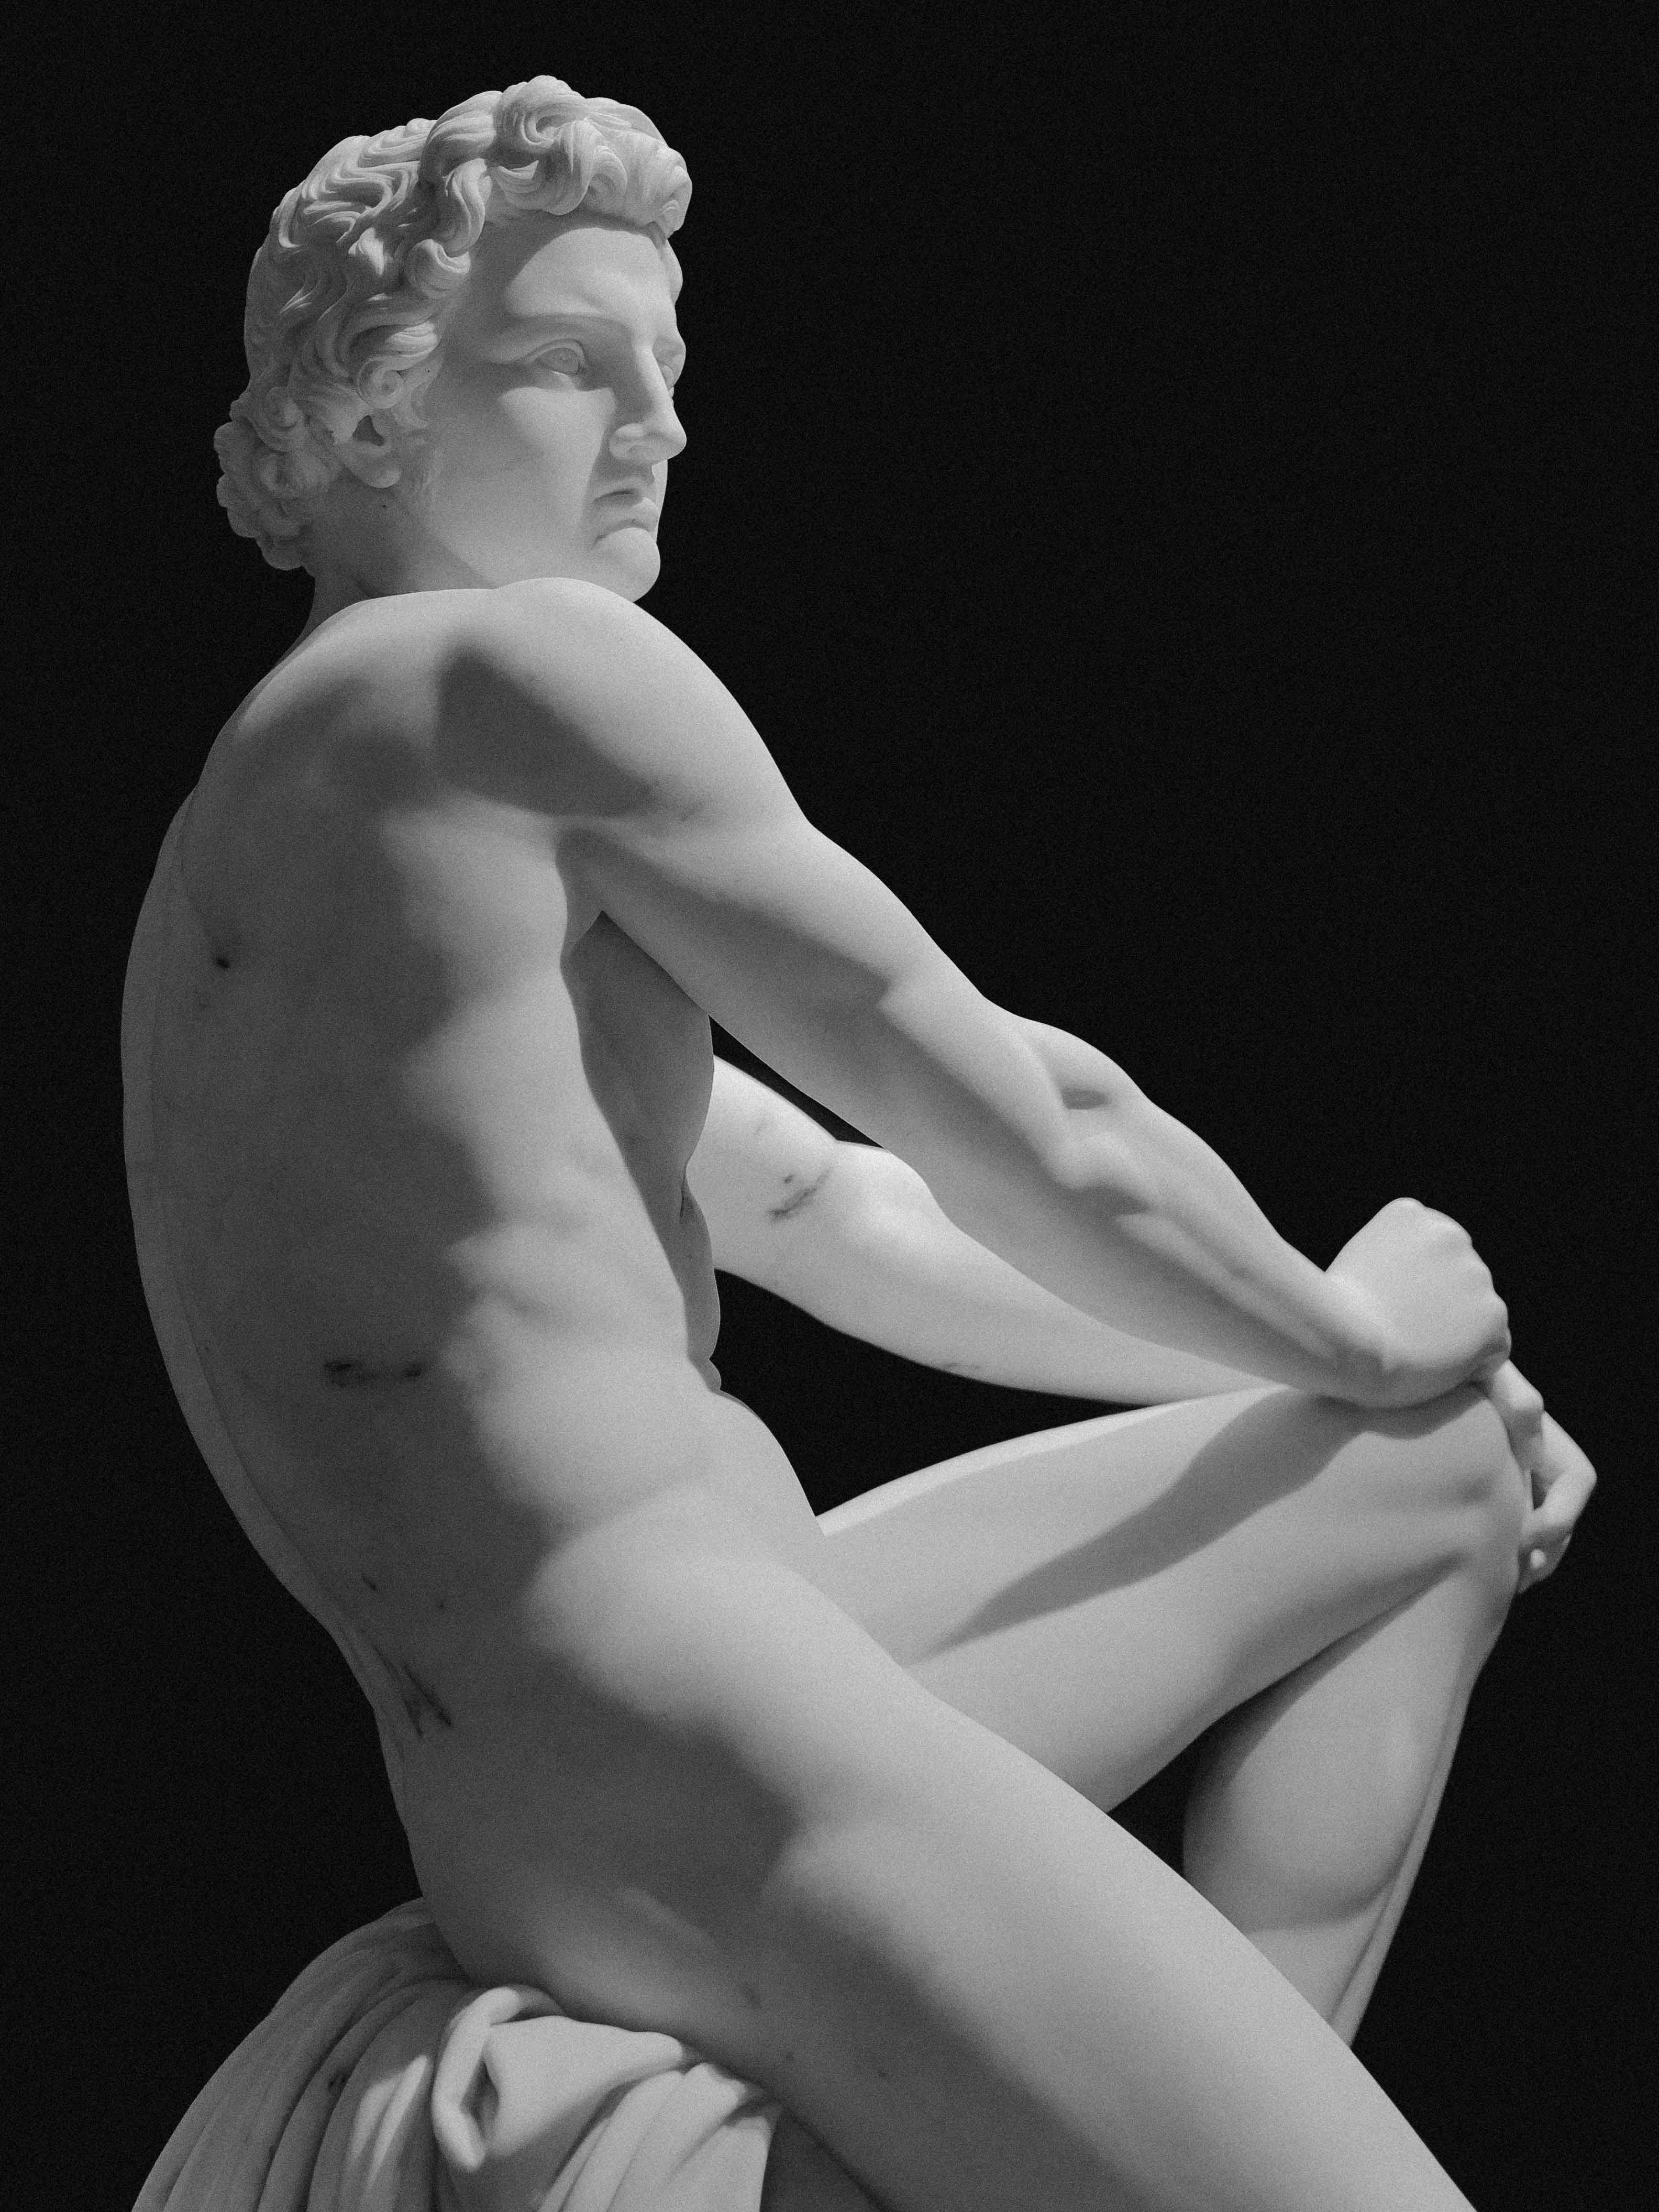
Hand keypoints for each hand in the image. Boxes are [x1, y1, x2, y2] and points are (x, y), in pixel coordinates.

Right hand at [1327, 1197, 1509, 1406]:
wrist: (1346, 1343)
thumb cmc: (1336, 1316)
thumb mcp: (1358, 1265)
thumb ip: (1395, 1263)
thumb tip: (1417, 1287)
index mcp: (1412, 1215)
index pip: (1433, 1251)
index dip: (1416, 1285)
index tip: (1392, 1304)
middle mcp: (1451, 1234)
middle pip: (1458, 1278)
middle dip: (1440, 1304)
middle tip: (1402, 1331)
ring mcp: (1477, 1273)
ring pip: (1478, 1313)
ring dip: (1457, 1331)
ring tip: (1416, 1351)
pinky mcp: (1494, 1314)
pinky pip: (1495, 1348)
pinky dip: (1474, 1363)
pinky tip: (1438, 1367)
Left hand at [1475, 1363, 1594, 1589]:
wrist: (1434, 1379)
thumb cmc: (1467, 1375)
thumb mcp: (1489, 1379)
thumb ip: (1511, 1395)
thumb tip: (1530, 1413)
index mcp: (1549, 1439)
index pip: (1576, 1482)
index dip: (1558, 1517)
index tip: (1525, 1537)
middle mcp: (1542, 1464)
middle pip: (1563, 1517)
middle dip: (1547, 1550)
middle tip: (1519, 1576)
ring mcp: (1520, 1482)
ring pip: (1542, 1531)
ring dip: (1530, 1559)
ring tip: (1508, 1583)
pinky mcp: (1493, 1497)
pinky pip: (1513, 1532)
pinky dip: (1507, 1553)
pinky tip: (1483, 1570)